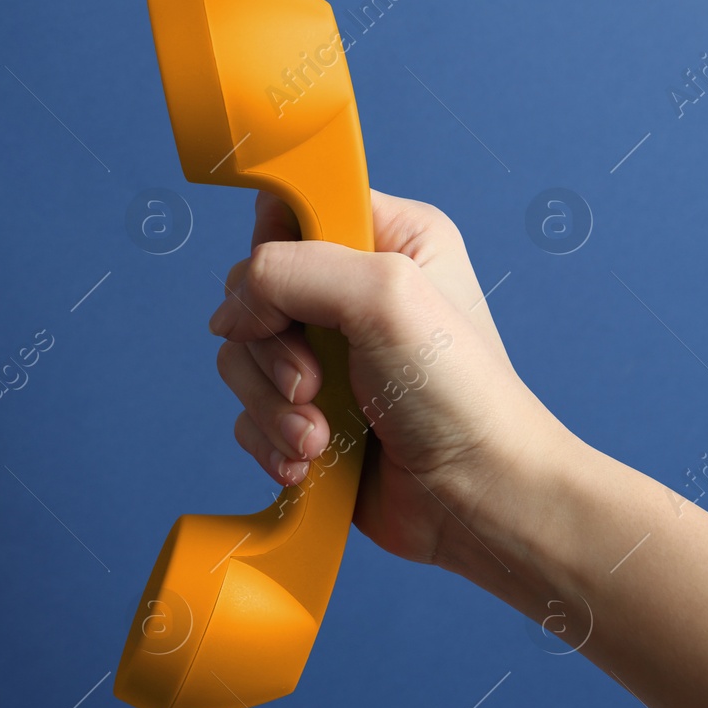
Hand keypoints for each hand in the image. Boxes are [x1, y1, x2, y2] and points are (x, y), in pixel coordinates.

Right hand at [208, 188, 572, 566]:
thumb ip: (289, 271)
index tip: (290, 297)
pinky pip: (247, 412)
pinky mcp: (308, 412)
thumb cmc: (459, 396)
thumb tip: (232, 310)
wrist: (475, 499)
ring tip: (319, 436)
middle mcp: (352, 292)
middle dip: (272, 350)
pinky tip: (312, 459)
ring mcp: (327, 355)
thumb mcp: (381, 296)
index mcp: (388, 238)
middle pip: (250, 292)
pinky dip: (271, 440)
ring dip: (272, 406)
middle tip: (315, 383)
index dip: (274, 249)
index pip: (292, 208)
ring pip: (240, 357)